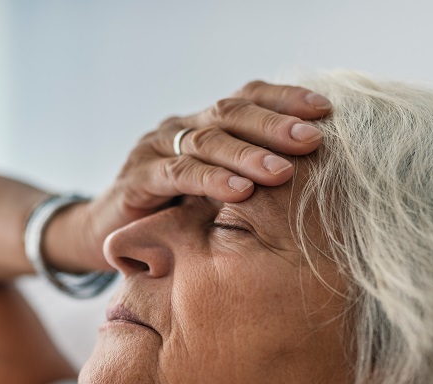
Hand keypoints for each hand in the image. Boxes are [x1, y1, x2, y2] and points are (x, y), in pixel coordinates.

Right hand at [72, 81, 331, 269]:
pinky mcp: (136, 180)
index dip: (285, 100)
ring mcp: (154, 150)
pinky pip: (177, 175)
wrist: (107, 237)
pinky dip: (210, 181)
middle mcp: (179, 128)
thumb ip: (248, 178)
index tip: (325, 110)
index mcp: (203, 125)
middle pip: (230, 113)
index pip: (246, 97)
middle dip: (274, 125)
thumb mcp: (215, 193)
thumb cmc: (173, 216)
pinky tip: (239, 191)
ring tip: (283, 170)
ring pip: (206, 141)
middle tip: (313, 138)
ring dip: (248, 155)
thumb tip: (315, 176)